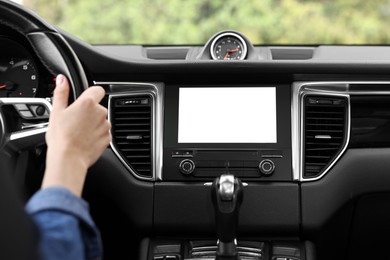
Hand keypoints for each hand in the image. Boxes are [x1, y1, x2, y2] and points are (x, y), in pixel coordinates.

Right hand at [42, 74, 110, 195]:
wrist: (69, 159)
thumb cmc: (61, 137)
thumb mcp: (56, 112)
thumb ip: (61, 93)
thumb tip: (62, 79)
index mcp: (88, 103)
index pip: (97, 89)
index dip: (90, 93)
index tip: (83, 100)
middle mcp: (100, 113)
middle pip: (97, 107)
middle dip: (89, 112)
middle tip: (75, 121)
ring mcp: (106, 126)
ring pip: (101, 120)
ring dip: (93, 124)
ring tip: (79, 132)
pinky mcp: (108, 138)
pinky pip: (103, 132)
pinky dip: (96, 135)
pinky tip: (85, 140)